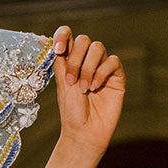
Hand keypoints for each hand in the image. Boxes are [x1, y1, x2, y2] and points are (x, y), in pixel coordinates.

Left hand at [51, 24, 123, 159]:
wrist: (85, 132)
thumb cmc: (72, 112)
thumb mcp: (62, 85)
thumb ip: (60, 62)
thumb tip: (51, 41)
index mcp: (71, 61)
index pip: (68, 36)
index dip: (63, 35)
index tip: (58, 49)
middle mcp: (87, 61)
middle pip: (84, 40)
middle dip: (76, 59)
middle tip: (70, 81)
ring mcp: (102, 66)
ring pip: (98, 48)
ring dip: (88, 68)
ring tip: (84, 89)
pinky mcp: (116, 75)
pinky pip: (112, 61)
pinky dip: (102, 73)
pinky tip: (95, 88)